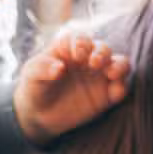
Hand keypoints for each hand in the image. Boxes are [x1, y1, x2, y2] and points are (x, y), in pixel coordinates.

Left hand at [13, 31, 130, 146]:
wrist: (39, 115)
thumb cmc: (34, 87)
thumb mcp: (31, 75)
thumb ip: (42, 68)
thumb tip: (59, 67)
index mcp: (70, 48)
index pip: (80, 39)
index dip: (81, 44)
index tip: (77, 56)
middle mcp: (88, 58)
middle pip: (103, 48)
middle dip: (102, 53)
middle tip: (94, 63)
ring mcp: (99, 76)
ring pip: (119, 63)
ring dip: (119, 65)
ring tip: (112, 73)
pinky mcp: (106, 95)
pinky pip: (120, 87)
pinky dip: (121, 88)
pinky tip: (114, 94)